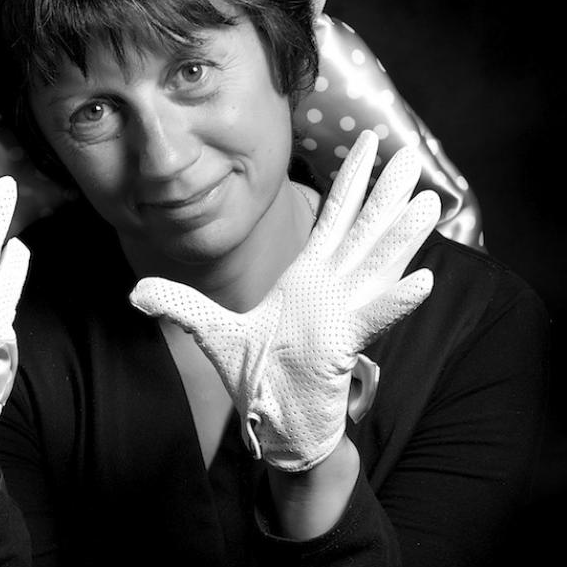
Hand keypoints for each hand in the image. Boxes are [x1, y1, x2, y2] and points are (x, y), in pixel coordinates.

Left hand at [129, 130, 439, 471]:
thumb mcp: (211, 332)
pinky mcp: (343, 344)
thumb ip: (179, 305)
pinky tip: (422, 280)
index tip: (370, 142)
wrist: (276, 424)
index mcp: (307, 276)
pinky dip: (397, 300)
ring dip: (403, 235)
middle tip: (412, 155)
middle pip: (365, 230)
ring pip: (378, 264)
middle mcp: (332, 287)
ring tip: (430, 203)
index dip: (351, 179)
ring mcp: (343, 313)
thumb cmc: (257, 376)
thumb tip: (135, 291)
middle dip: (387, 191)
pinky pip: (374, 317)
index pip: (333, 217)